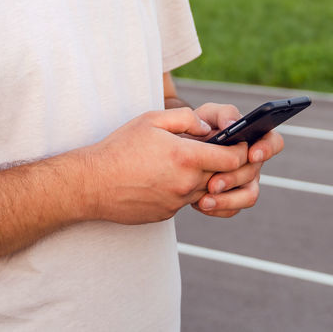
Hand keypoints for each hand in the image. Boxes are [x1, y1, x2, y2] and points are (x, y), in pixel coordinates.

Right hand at [83, 108, 245, 224]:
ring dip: (203, 177)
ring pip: (205, 190)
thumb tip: (207, 128)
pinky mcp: (167, 214)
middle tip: (216, 150)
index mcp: (186, 157)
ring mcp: (177, 202)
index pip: (233, 159)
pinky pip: (185, 200)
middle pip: (223, 176)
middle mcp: (186, 184)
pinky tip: (166, 177)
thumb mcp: (152, 120)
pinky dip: (183, 189)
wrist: (92, 184)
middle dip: (225, 163)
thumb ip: (186, 118)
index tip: (237, 143)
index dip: (240, 150)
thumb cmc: (120, 148)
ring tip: (185, 161)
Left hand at [190, 102, 285, 217]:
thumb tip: (232, 125)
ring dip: (228, 199)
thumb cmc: (198, 128)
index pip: (273, 141)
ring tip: (205, 200)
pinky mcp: (233, 198)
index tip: (251, 155)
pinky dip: (217, 208)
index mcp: (253, 137)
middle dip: (234, 178)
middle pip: (254, 172)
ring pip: (249, 196)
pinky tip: (200, 203)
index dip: (267, 149)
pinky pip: (232, 209)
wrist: (178, 151)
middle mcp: (252, 161)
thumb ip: (223, 114)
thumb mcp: (208, 114)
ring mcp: (245, 182)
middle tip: (213, 184)